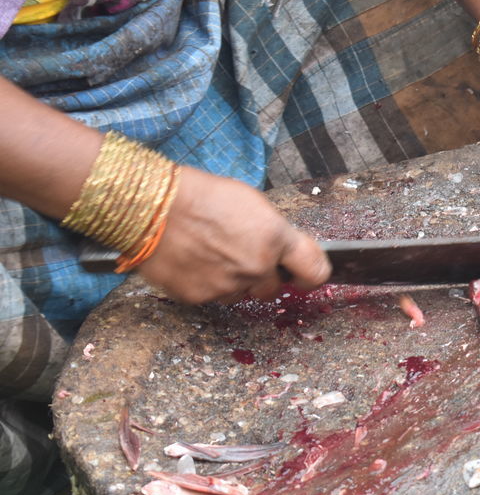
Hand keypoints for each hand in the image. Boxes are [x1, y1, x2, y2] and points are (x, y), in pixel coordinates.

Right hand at [137, 168, 330, 303]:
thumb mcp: (251, 204)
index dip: (311, 275)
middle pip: (275, 288)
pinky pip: (214, 298)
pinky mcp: (200, 298)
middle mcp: (257, 266)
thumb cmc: (201, 196)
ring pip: (243, 294)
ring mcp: (228, 285)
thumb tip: (285, 251)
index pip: (315, 271)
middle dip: (265, 276)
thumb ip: (274, 233)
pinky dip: (208, 285)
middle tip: (243, 256)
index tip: (304, 274)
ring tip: (213, 254)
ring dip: (235, 281)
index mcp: (275, 238)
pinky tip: (195, 262)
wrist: (151, 207)